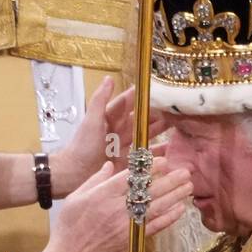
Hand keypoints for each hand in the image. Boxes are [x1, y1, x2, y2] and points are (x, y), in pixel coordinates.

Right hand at [46, 157, 192, 251]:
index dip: (149, 168)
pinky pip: (154, 227)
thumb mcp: (75, 198)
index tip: (163, 161)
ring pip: (155, 208)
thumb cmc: (68, 227)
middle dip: (169, 180)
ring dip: (174, 197)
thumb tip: (110, 166)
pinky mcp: (131, 239)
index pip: (130, 178)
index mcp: (101, 195)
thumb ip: (94, 180)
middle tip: (185, 171)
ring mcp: (126, 225)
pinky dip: (169, 218)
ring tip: (188, 187)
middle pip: (148, 191)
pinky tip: (180, 209)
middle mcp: (116, 209)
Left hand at [52, 79, 169, 195]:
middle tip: (175, 107)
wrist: (73, 174)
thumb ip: (100, 100)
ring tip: (177, 125)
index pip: (129, 102)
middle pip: (141, 119)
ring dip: (159, 130)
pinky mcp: (126, 162)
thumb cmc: (81, 146)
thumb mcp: (92, 120)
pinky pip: (144, 155)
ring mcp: (123, 146)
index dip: (142, 96)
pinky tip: (170, 150)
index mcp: (110, 118)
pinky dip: (156, 153)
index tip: (159, 89)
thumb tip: (109, 78)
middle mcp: (118, 130)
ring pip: (145, 135)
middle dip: (157, 113)